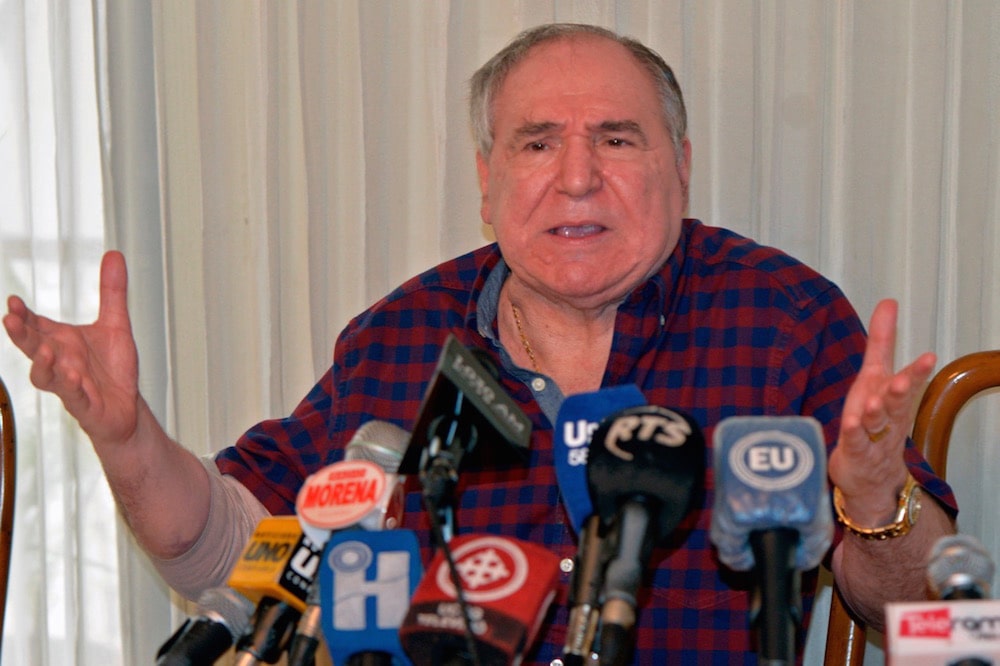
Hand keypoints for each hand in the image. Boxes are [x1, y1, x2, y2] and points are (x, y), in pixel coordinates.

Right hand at [3, 251, 139, 447]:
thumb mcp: (116, 324)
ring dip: (43, 363)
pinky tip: (73, 375)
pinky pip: (74, 397)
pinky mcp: (84, 405)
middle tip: (10, 319)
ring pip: (46, 376)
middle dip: (21, 335)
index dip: (23, 316)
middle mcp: (60, 362)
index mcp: (61, 342)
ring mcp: (69, 385)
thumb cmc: (113, 369)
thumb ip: (112, 292)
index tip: (13, 301)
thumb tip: (114, 253)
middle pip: (32, 348)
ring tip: (45, 349)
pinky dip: (72, 386)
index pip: (36, 326)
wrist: (127, 407)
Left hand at [828, 299, 935, 521]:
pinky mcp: (854, 454)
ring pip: (876, 425)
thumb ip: (881, 342)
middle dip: (900, 392)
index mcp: (894, 398)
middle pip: (897, 404)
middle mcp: (888, 418)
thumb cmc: (873, 419)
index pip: (908, 383)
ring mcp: (873, 438)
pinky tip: (849, 424)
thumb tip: (888, 302)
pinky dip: (853, 434)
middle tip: (901, 381)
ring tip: (872, 402)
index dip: (917, 372)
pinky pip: (855, 444)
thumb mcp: (875, 377)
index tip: (928, 357)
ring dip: (875, 413)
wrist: (872, 475)